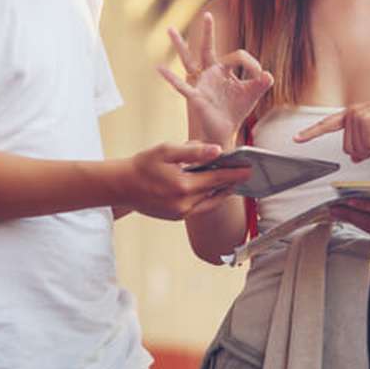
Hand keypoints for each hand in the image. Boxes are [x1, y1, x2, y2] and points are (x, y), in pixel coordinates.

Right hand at [118, 141, 251, 220]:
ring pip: (209, 203)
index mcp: (183, 186)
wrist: (121, 186)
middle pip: (215, 191)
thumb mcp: (167, 151)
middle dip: (229, 182)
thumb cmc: (143, 165)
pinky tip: (211, 189)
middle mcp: (184, 204)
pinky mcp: (176, 217)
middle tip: (243, 174)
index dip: (234, 174)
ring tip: (230, 182)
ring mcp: (180, 213)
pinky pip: (198, 208)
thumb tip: (217, 150)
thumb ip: (193, 151)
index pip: (217, 178)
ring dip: (220, 192)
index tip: (249, 170)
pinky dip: (207, 199)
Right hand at [157, 12, 273, 144]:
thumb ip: (262, 83)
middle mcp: (210, 73)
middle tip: (207, 14)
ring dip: (180, 44)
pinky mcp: (195, 96)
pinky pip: (180, 85)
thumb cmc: (235, 111)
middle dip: (208, 31)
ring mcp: (201, 83)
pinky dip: (170, 77)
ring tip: (170, 28)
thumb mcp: (252, 94)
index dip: (251, 64)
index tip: (259, 76)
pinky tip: (159, 68)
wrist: (225, 131)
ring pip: (188, 60)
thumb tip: (268, 74)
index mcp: (224, 70)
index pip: (238, 56)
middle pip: (207, 47)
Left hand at [294, 96, 369, 161]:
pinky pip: (366, 145)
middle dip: (365, 149)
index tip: (296, 139)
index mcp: (351, 115)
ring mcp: (356, 116)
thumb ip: (363, 146)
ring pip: (357, 149)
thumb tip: (356, 157)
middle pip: (348, 149)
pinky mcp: (364, 120)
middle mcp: (350, 114)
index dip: (311, 133)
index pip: (327, 125)